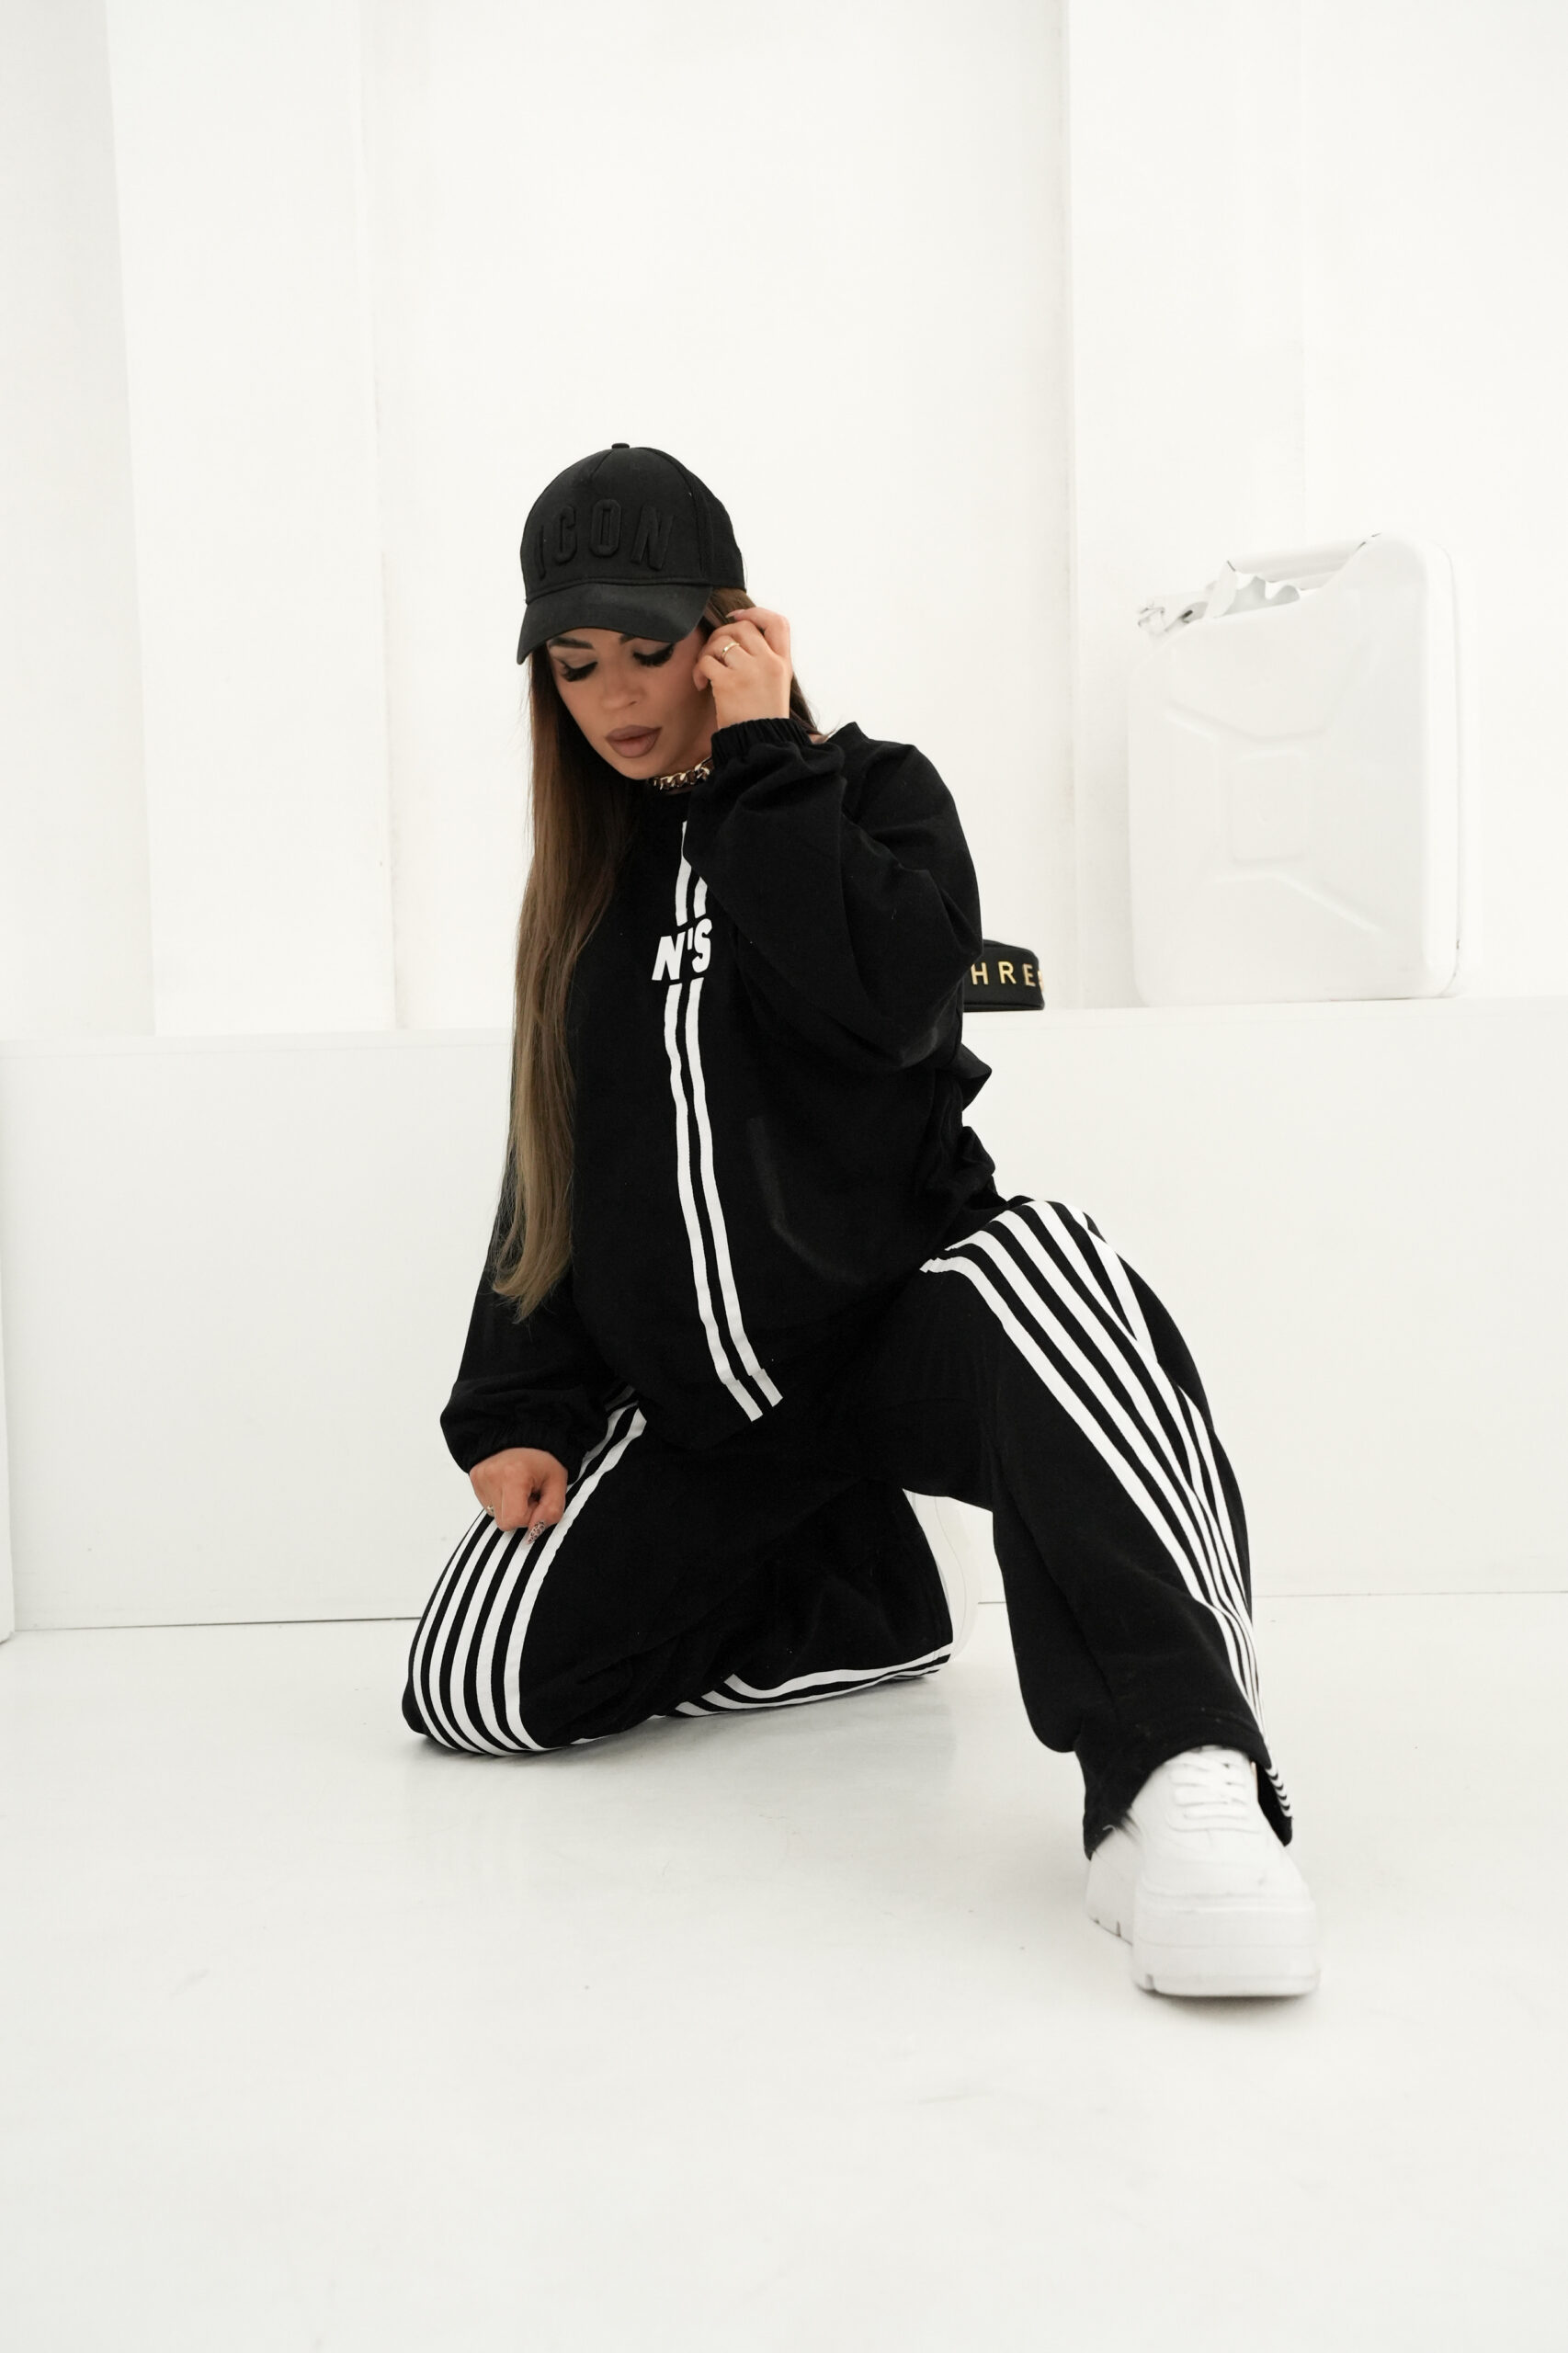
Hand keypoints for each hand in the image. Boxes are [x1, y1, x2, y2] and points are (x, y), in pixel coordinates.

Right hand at [470, 1445, 566, 1535]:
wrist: (525, 1431)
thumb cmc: (544, 1456)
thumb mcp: (558, 1483)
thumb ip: (551, 1511)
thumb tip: (534, 1532)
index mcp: (513, 1476)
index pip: (514, 1521)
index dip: (530, 1517)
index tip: (537, 1500)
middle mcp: (491, 1476)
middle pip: (503, 1522)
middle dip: (520, 1514)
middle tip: (529, 1494)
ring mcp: (479, 1477)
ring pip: (495, 1514)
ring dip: (509, 1507)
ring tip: (519, 1487)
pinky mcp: (474, 1477)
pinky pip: (488, 1503)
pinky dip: (500, 1499)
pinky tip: (508, 1484)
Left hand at [693, 606, 793, 728]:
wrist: (759, 744)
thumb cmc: (762, 718)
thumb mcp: (776, 685)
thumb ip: (765, 660)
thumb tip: (739, 635)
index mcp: (783, 663)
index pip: (777, 623)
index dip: (756, 612)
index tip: (737, 616)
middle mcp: (769, 662)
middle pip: (743, 627)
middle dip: (722, 634)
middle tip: (714, 651)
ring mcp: (749, 671)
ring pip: (721, 640)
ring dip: (707, 652)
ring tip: (706, 670)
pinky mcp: (729, 683)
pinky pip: (706, 661)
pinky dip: (699, 670)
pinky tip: (701, 684)